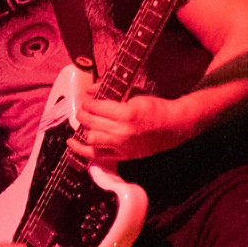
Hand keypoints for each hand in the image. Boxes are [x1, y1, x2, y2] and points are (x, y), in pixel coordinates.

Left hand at [68, 92, 184, 162]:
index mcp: (126, 114)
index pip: (96, 107)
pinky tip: (73, 144)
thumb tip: (90, 90)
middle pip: (91, 122)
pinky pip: (97, 156)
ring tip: (83, 123)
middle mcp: (122, 131)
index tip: (86, 99)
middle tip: (82, 109)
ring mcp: (122, 146)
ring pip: (91, 138)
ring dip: (83, 129)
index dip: (87, 102)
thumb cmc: (155, 108)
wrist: (174, 126)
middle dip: (82, 113)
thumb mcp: (135, 94)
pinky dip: (82, 150)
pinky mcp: (123, 155)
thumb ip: (111, 91)